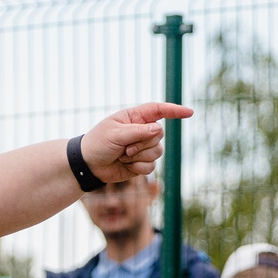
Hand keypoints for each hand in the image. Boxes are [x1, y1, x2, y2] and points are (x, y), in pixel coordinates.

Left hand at [78, 101, 193, 181]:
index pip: (159, 110)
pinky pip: (151, 166)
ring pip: (157, 152)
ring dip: (139, 156)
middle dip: (143, 144)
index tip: (189, 113)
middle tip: (124, 148)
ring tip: (123, 156)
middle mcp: (142, 131)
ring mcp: (143, 147)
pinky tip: (126, 165)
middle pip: (159, 135)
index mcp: (134, 117)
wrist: (88, 165)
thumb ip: (138, 131)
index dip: (175, 111)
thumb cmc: (98, 144)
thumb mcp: (116, 134)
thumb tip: (159, 129)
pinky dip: (138, 167)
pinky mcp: (142, 163)